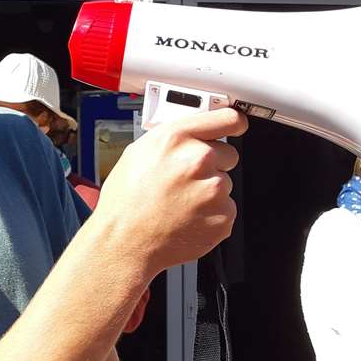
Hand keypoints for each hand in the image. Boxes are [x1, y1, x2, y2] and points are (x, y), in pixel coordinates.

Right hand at [88, 106, 246, 278]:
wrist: (125, 242)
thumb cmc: (125, 203)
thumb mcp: (138, 154)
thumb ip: (172, 140)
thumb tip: (191, 136)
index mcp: (175, 139)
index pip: (224, 119)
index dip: (233, 122)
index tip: (236, 124)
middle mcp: (197, 160)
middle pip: (228, 154)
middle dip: (213, 164)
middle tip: (187, 180)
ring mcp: (213, 190)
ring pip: (224, 184)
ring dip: (209, 192)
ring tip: (180, 202)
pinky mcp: (223, 216)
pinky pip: (226, 209)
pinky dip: (211, 215)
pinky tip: (187, 217)